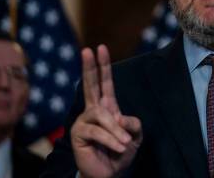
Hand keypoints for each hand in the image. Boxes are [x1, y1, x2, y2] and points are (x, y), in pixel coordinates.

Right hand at [71, 45, 142, 177]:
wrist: (110, 173)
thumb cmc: (121, 152)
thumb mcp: (135, 136)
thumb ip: (132, 124)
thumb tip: (120, 118)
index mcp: (107, 107)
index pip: (104, 83)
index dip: (103, 66)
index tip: (101, 48)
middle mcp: (93, 111)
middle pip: (90, 85)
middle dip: (89, 67)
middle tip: (87, 50)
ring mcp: (84, 121)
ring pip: (102, 117)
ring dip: (116, 132)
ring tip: (125, 144)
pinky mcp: (78, 134)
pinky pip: (97, 132)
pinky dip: (111, 140)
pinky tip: (119, 148)